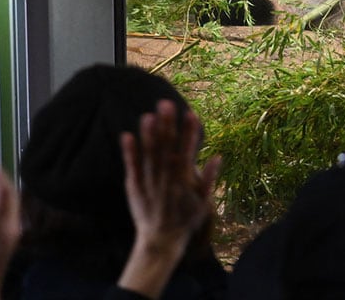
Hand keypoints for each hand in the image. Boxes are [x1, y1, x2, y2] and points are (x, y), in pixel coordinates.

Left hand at [118, 100, 220, 298]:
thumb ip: (209, 179)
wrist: (160, 241)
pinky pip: (131, 167)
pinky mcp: (134, 187)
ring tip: (148, 115)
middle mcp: (165, 179)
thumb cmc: (185, 220)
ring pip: (148, 155)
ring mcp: (148, 182)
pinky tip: (126, 135)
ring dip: (148, 135)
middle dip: (166, 125)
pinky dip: (129, 152)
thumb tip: (217, 156)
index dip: (189, 133)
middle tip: (165, 104)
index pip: (187, 151)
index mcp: (183, 181)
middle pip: (166, 148)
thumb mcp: (204, 202)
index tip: (190, 114)